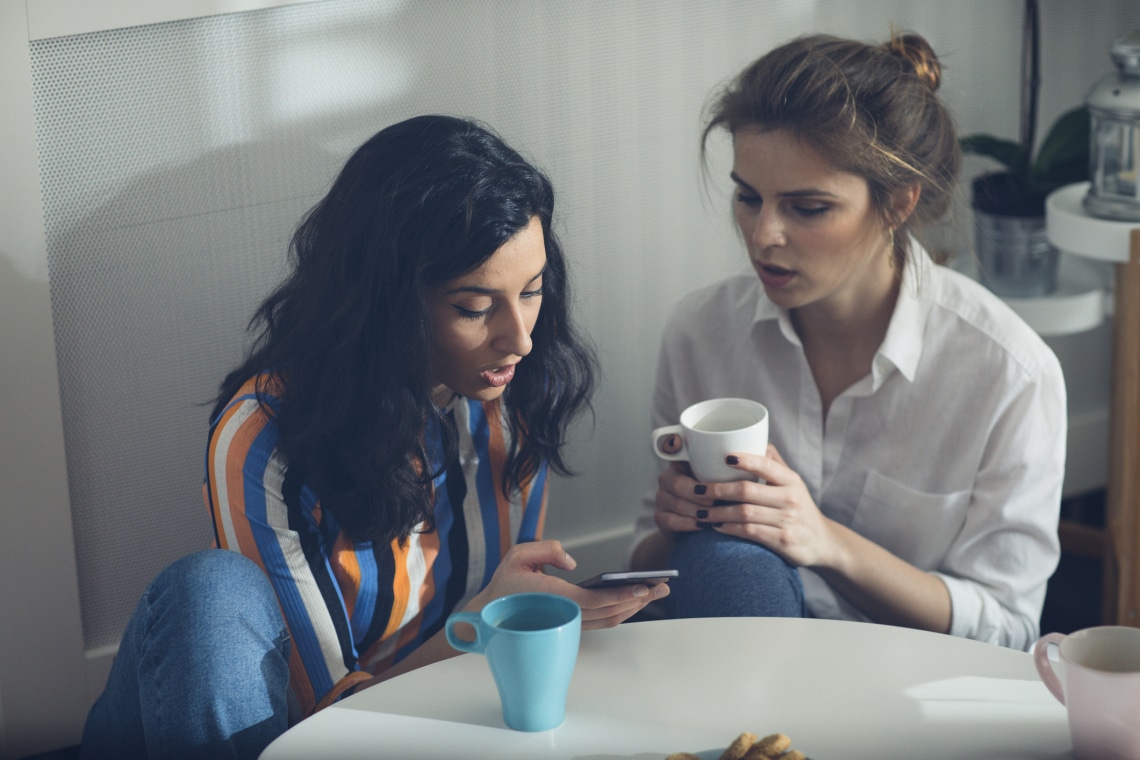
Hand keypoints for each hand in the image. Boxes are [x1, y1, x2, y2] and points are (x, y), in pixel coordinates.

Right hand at [469, 540, 667, 629]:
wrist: (489, 615)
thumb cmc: (505, 583)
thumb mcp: (518, 554)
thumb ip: (547, 549)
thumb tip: (572, 563)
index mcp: (552, 596)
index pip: (593, 601)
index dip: (619, 596)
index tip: (642, 588)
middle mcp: (563, 614)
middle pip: (608, 613)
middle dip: (638, 600)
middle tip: (663, 587)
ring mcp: (569, 623)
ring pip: (609, 620)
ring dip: (634, 608)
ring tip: (656, 592)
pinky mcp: (572, 624)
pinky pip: (602, 621)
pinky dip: (622, 611)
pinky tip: (636, 599)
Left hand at [658, 444, 838, 567]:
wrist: (822, 543)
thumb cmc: (800, 508)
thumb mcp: (793, 484)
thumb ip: (774, 464)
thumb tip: (754, 438)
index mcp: (791, 480)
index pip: (766, 464)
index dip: (744, 460)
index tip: (723, 457)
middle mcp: (790, 498)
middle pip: (747, 490)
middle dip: (718, 490)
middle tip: (697, 489)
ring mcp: (787, 520)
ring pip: (744, 513)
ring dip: (718, 512)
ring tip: (700, 512)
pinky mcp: (782, 541)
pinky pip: (749, 532)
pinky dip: (729, 529)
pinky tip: (716, 526)